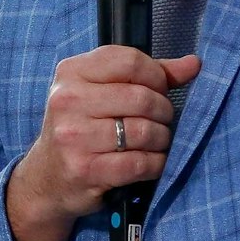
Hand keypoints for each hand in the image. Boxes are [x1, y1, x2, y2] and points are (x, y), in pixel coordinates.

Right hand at [6, 48, 199, 240]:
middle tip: (161, 120)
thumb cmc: (80, 128)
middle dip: (163, 111)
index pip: (130, 61)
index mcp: (71, 73)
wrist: (47, 179)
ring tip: (156, 142)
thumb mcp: (100, 92)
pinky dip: (156, 164)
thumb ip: (146, 75)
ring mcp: (74, 136)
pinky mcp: (85, 169)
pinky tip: (151, 162)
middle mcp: (67, 101)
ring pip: (144, 131)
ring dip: (161, 139)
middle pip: (141, 97)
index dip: (156, 76)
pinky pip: (140, 163)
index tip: (159, 89)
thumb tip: (193, 63)